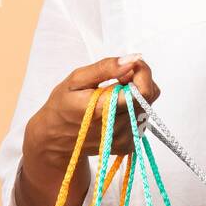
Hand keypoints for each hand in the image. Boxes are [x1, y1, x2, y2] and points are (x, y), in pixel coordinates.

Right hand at [22, 55, 160, 181]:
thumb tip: (132, 60)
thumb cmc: (62, 106)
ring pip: (146, 106)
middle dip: (137, 80)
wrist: (56, 139)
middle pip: (149, 96)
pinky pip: (140, 118)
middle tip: (116, 79)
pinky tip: (113, 110)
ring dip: (134, 95)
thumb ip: (105, 68)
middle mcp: (119, 127)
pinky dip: (131, 109)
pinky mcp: (128, 144)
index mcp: (106, 109)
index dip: (142, 72)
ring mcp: (125, 138)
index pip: (144, 90)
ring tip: (110, 97)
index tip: (127, 67)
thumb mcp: (76, 80)